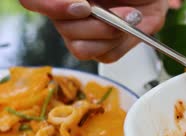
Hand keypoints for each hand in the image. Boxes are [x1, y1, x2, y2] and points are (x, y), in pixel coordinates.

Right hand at [19, 0, 167, 61]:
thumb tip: (77, 3)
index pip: (32, 2)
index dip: (52, 6)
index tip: (83, 5)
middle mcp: (67, 14)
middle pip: (62, 28)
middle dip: (96, 23)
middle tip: (118, 12)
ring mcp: (83, 34)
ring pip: (80, 47)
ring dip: (110, 33)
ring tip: (130, 17)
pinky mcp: (103, 51)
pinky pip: (105, 56)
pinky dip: (122, 43)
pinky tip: (130, 28)